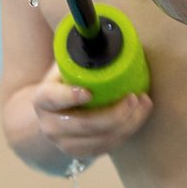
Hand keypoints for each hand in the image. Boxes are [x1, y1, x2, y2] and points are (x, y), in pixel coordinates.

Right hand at [30, 67, 153, 162]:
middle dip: (112, 114)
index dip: (68, 96)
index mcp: (43, 100)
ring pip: (100, 139)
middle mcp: (51, 125)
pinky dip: (127, 131)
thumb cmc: (64, 83)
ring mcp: (66, 143)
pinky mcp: (83, 153)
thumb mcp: (65, 67)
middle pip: (84, 125)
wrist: (53, 115)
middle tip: (133, 98)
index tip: (87, 93)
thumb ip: (78, 56)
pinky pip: (108, 146)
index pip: (51, 98)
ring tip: (144, 103)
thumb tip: (100, 34)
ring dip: (127, 123)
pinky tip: (139, 115)